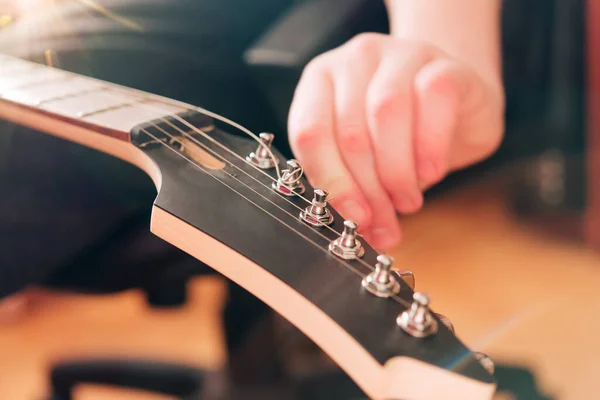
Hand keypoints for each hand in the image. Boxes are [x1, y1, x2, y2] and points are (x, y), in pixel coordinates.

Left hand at [288, 33, 503, 248]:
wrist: (458, 104)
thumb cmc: (404, 133)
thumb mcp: (369, 158)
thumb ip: (358, 189)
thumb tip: (367, 234)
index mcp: (321, 82)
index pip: (310, 133)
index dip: (330, 181)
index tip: (352, 217)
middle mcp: (355, 60)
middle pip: (349, 132)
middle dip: (368, 189)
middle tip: (383, 220)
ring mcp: (399, 56)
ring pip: (385, 114)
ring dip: (396, 171)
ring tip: (407, 201)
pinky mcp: (443, 64)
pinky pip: (432, 101)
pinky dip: (429, 147)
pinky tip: (430, 173)